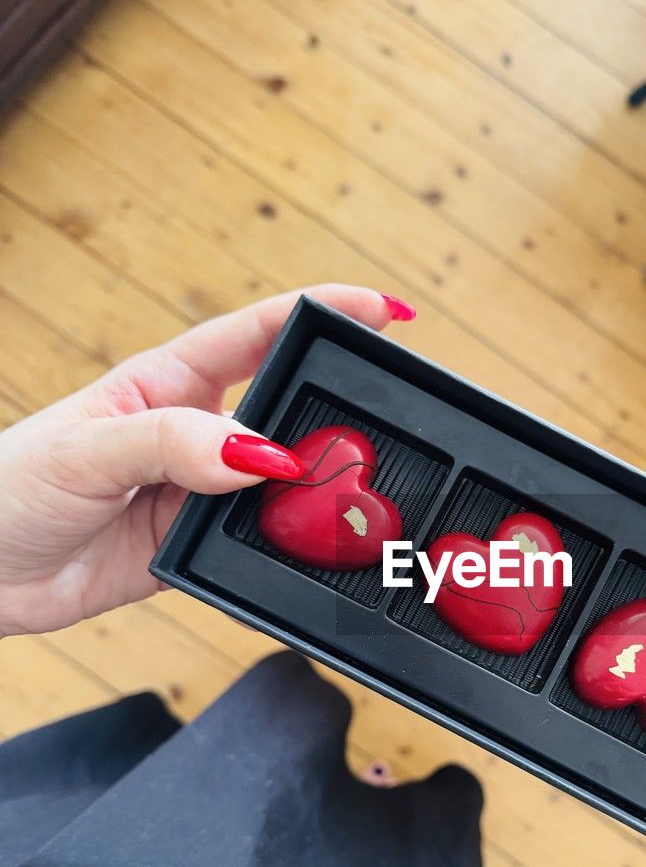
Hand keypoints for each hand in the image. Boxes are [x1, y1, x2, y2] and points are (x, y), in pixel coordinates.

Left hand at [0, 285, 414, 635]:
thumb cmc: (6, 489)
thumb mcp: (84, 451)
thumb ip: (171, 444)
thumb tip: (258, 453)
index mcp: (166, 383)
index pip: (258, 334)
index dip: (323, 313)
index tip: (385, 312)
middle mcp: (193, 433)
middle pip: (286, 411)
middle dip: (335, 414)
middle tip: (379, 432)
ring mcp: (200, 491)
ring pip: (280, 485)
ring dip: (311, 494)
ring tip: (343, 506)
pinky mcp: (200, 546)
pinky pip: (259, 545)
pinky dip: (284, 551)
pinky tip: (302, 554)